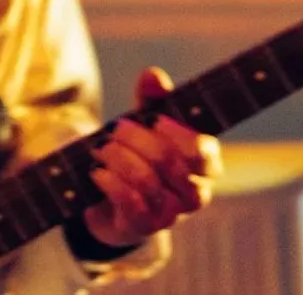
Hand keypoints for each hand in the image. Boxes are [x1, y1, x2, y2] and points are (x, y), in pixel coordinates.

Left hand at [81, 68, 221, 246]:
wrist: (112, 199)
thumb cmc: (139, 155)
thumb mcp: (146, 123)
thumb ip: (152, 100)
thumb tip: (153, 74)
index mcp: (205, 165)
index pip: (202, 151)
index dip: (176, 133)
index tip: (153, 118)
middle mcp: (195, 193)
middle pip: (170, 162)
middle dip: (136, 139)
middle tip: (115, 128)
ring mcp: (172, 214)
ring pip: (148, 182)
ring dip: (119, 159)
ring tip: (100, 148)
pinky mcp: (145, 227)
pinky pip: (130, 203)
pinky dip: (110, 182)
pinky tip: (97, 171)